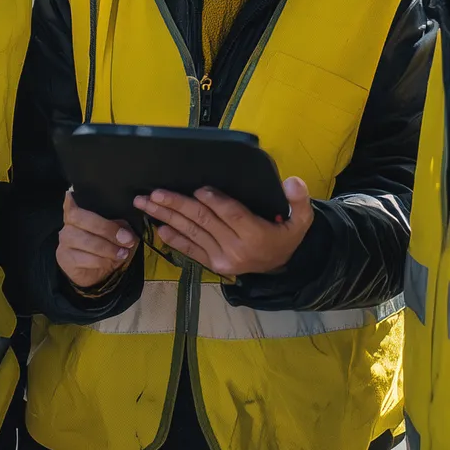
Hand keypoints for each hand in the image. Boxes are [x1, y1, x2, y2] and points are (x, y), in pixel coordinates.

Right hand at [55, 190, 137, 289]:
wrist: (94, 274)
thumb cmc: (104, 248)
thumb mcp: (115, 234)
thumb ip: (118, 226)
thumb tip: (126, 230)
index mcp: (77, 213)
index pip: (72, 202)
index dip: (73, 199)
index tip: (74, 195)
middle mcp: (67, 225)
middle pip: (81, 218)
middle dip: (108, 229)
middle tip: (127, 239)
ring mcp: (64, 242)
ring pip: (86, 240)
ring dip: (108, 248)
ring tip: (123, 252)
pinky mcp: (65, 259)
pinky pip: (85, 258)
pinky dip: (102, 260)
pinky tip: (110, 262)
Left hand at [136, 177, 312, 277]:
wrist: (281, 267)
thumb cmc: (286, 235)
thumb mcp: (301, 220)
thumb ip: (299, 201)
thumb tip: (292, 182)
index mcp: (256, 235)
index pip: (232, 215)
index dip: (215, 202)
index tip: (198, 189)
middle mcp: (236, 249)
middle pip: (203, 222)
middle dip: (177, 205)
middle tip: (155, 193)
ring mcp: (221, 259)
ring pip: (191, 233)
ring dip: (167, 217)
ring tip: (147, 204)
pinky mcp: (213, 265)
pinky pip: (190, 250)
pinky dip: (173, 239)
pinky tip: (159, 227)